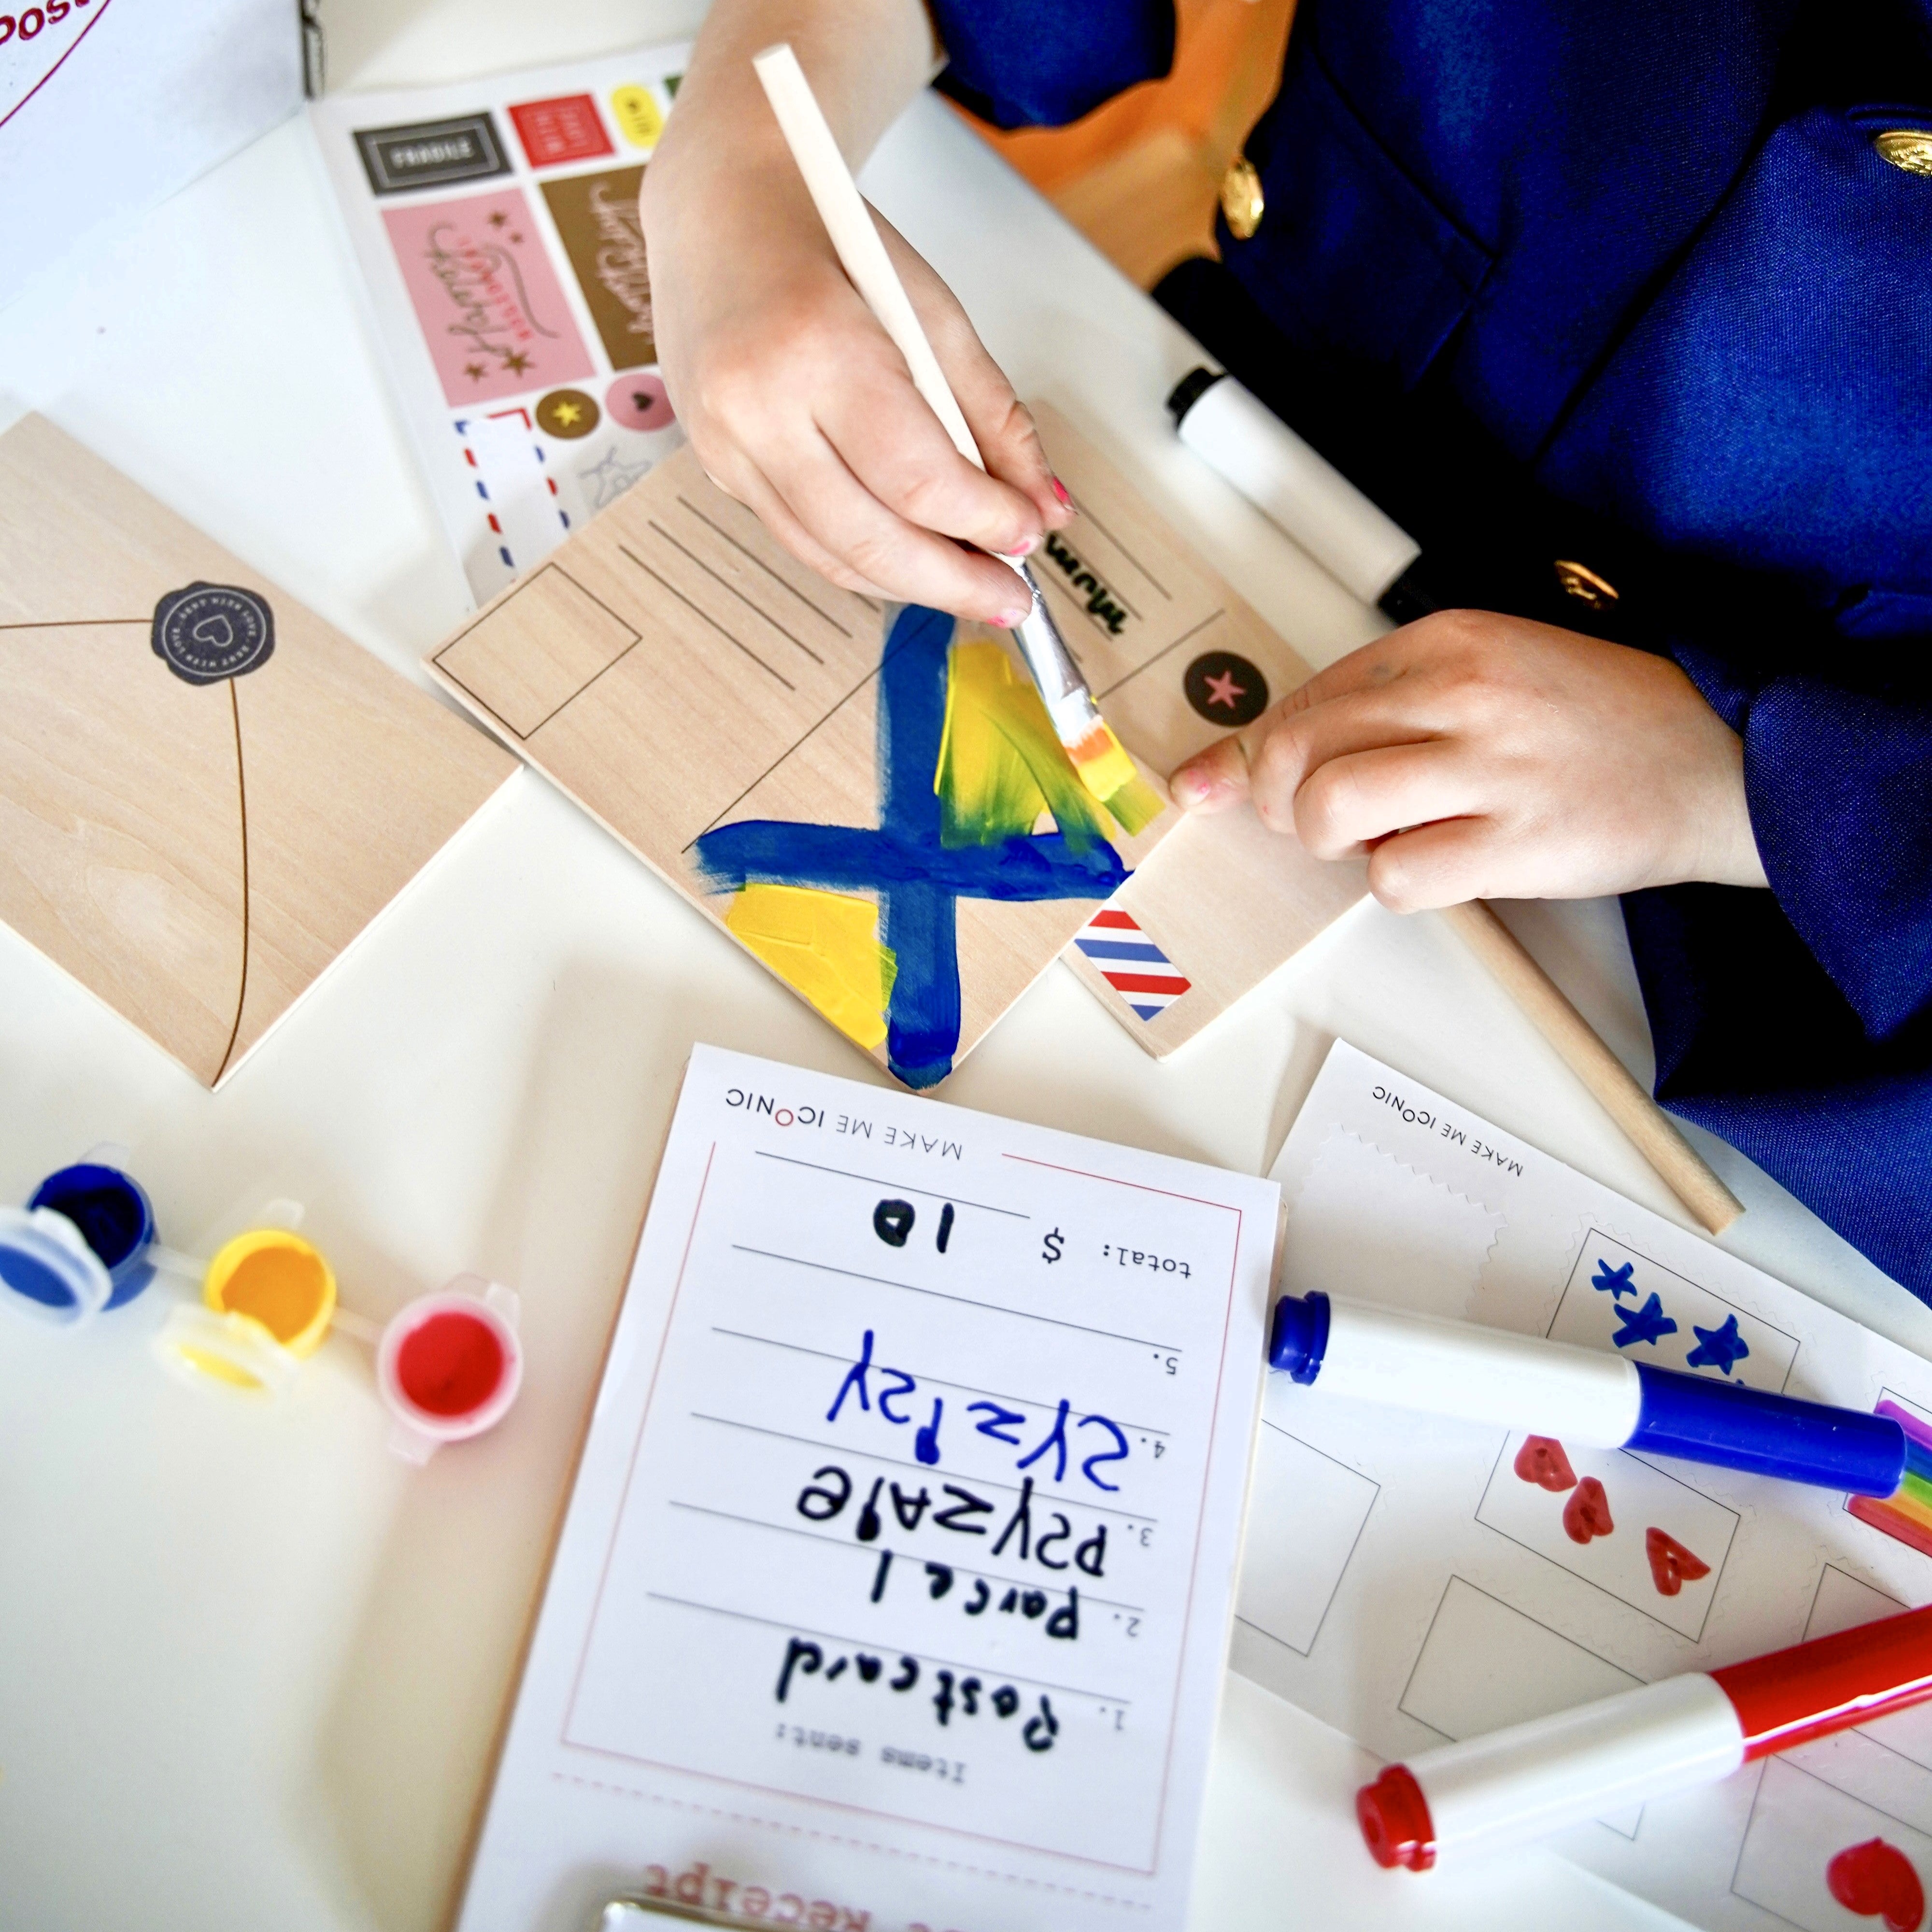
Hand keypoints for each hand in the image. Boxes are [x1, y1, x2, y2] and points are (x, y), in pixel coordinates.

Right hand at [643, 104, 1068, 623]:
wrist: (719, 209)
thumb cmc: (828, 243)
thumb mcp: (931, 312)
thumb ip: (994, 417)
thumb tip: (1045, 509)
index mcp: (816, 350)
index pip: (916, 479)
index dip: (984, 522)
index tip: (1031, 535)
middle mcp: (756, 408)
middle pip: (870, 538)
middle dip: (953, 582)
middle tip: (1011, 602)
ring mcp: (724, 446)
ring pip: (831, 556)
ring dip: (911, 583)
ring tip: (973, 587)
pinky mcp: (716, 468)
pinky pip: (801, 538)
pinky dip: (864, 559)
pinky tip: (914, 559)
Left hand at [1167, 611, 1767, 908]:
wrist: (1723, 758)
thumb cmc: (1602, 722)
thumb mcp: (1492, 673)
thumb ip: (1385, 703)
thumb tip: (1250, 762)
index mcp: (1449, 639)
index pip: (1305, 695)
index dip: (1257, 753)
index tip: (1237, 786)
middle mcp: (1462, 691)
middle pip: (1295, 748)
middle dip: (1279, 801)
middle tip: (1313, 821)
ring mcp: (1489, 767)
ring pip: (1327, 807)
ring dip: (1327, 841)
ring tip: (1373, 841)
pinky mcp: (1515, 843)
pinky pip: (1394, 877)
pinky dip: (1395, 885)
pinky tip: (1437, 866)